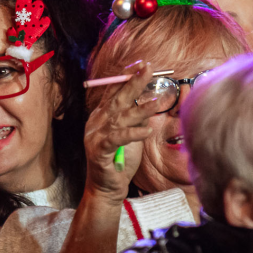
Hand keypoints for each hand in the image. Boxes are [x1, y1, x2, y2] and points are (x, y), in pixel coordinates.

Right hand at [82, 61, 161, 202]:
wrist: (108, 188)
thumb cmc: (121, 160)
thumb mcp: (131, 134)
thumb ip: (136, 117)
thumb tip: (150, 99)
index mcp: (102, 115)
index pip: (115, 90)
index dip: (128, 76)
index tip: (142, 64)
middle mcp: (97, 122)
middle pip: (117, 98)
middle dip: (133, 82)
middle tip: (148, 69)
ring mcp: (96, 135)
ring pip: (120, 118)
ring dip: (140, 109)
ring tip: (157, 102)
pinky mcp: (99, 150)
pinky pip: (118, 138)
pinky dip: (133, 134)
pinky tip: (147, 131)